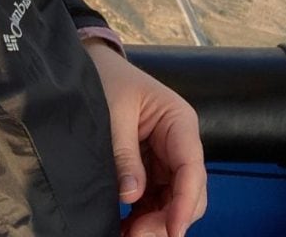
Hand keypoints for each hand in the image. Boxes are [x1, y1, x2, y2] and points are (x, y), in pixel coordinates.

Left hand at [84, 40, 206, 236]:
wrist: (93, 65)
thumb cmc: (107, 78)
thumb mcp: (114, 111)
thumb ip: (124, 153)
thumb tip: (131, 195)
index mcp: (179, 121)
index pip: (191, 168)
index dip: (185, 203)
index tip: (173, 230)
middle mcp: (179, 143)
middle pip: (186, 193)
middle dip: (167, 220)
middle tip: (136, 236)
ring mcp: (165, 159)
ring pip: (171, 202)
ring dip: (153, 223)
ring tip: (125, 235)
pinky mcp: (149, 169)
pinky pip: (153, 199)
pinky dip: (141, 217)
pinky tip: (124, 228)